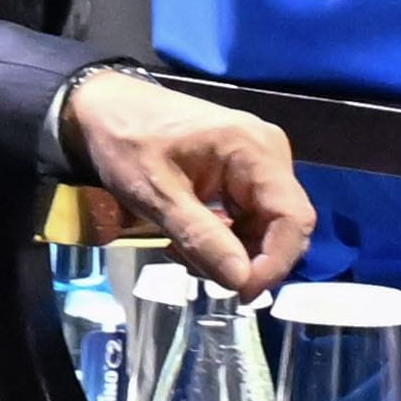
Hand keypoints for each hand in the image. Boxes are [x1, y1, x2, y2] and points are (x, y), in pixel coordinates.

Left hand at [61, 69, 313, 289]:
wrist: (107, 108)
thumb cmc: (127, 143)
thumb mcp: (156, 194)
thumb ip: (201, 238)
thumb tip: (241, 281)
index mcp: (254, 148)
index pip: (293, 217)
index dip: (275, 263)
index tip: (239, 293)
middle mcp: (269, 153)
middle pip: (283, 226)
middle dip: (246, 260)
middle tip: (195, 269)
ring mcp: (259, 163)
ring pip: (266, 228)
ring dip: (232, 253)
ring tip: (182, 251)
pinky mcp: (245, 174)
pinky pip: (251, 218)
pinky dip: (226, 239)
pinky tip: (190, 239)